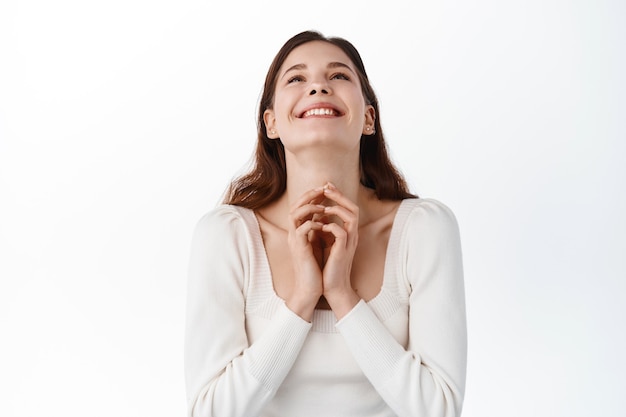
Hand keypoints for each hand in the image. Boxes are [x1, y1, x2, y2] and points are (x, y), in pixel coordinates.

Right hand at [286, 187, 326, 318]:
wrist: (310, 288)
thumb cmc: (315, 267)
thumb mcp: (317, 244)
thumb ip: (317, 229)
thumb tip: (324, 216)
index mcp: (298, 231)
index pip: (300, 206)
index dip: (312, 195)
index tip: (325, 188)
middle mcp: (293, 233)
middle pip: (294, 205)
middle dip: (309, 195)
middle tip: (323, 188)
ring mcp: (294, 240)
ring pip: (294, 214)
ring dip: (309, 207)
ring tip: (323, 206)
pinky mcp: (299, 248)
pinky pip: (302, 229)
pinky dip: (313, 223)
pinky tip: (323, 224)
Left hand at [319, 184, 360, 316]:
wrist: (332, 287)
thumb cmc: (327, 266)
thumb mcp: (325, 243)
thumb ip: (324, 229)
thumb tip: (316, 215)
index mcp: (347, 232)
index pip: (348, 208)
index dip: (338, 195)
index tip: (325, 186)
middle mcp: (351, 235)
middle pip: (353, 208)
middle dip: (339, 196)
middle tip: (326, 187)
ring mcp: (349, 243)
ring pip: (351, 217)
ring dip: (337, 208)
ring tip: (323, 207)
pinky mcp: (343, 251)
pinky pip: (342, 232)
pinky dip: (332, 226)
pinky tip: (321, 226)